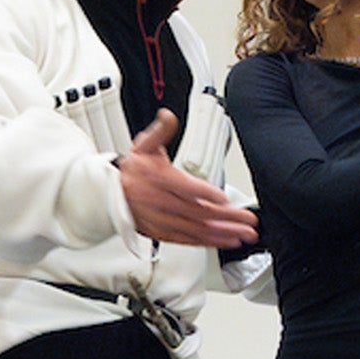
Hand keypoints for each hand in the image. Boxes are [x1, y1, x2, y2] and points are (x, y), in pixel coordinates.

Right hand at [117, 110, 258, 246]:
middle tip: (248, 221)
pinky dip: (210, 242)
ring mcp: (163, 221)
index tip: (225, 199)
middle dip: (227, 219)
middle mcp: (160, 202)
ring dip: (224, 233)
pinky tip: (227, 241)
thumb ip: (160, 131)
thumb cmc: (133, 171)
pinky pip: (190, 240)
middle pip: (198, 212)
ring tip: (244, 234)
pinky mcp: (164, 234)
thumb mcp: (144, 145)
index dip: (205, 194)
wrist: (111, 195)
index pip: (184, 188)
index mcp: (158, 179)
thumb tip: (168, 116)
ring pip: (197, 229)